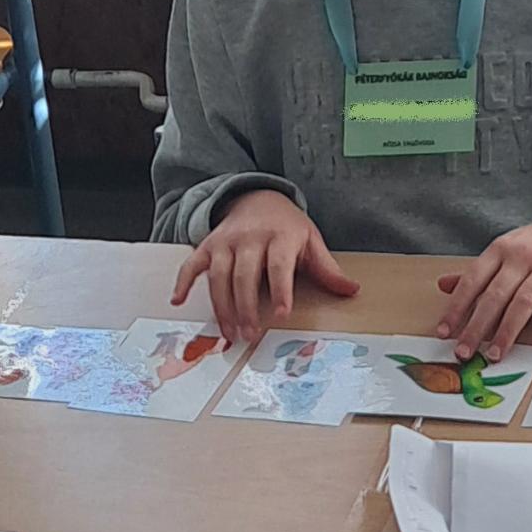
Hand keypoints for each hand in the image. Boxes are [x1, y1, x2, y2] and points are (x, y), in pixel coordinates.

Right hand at [173, 189, 358, 346]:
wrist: (257, 196)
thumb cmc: (287, 226)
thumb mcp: (310, 241)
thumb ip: (328, 268)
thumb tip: (353, 291)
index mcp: (280, 237)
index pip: (279, 266)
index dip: (280, 290)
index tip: (280, 314)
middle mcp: (250, 238)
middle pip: (245, 276)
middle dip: (245, 307)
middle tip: (249, 334)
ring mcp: (226, 242)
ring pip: (219, 276)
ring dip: (221, 306)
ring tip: (228, 332)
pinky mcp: (208, 245)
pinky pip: (192, 263)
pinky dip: (183, 281)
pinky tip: (178, 300)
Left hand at [435, 205, 531, 358]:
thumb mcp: (510, 249)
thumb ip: (479, 271)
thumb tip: (443, 285)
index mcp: (503, 249)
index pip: (473, 280)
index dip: (456, 308)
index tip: (443, 332)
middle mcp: (524, 255)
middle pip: (495, 295)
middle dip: (476, 326)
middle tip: (464, 352)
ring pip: (525, 301)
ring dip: (508, 331)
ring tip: (496, 354)